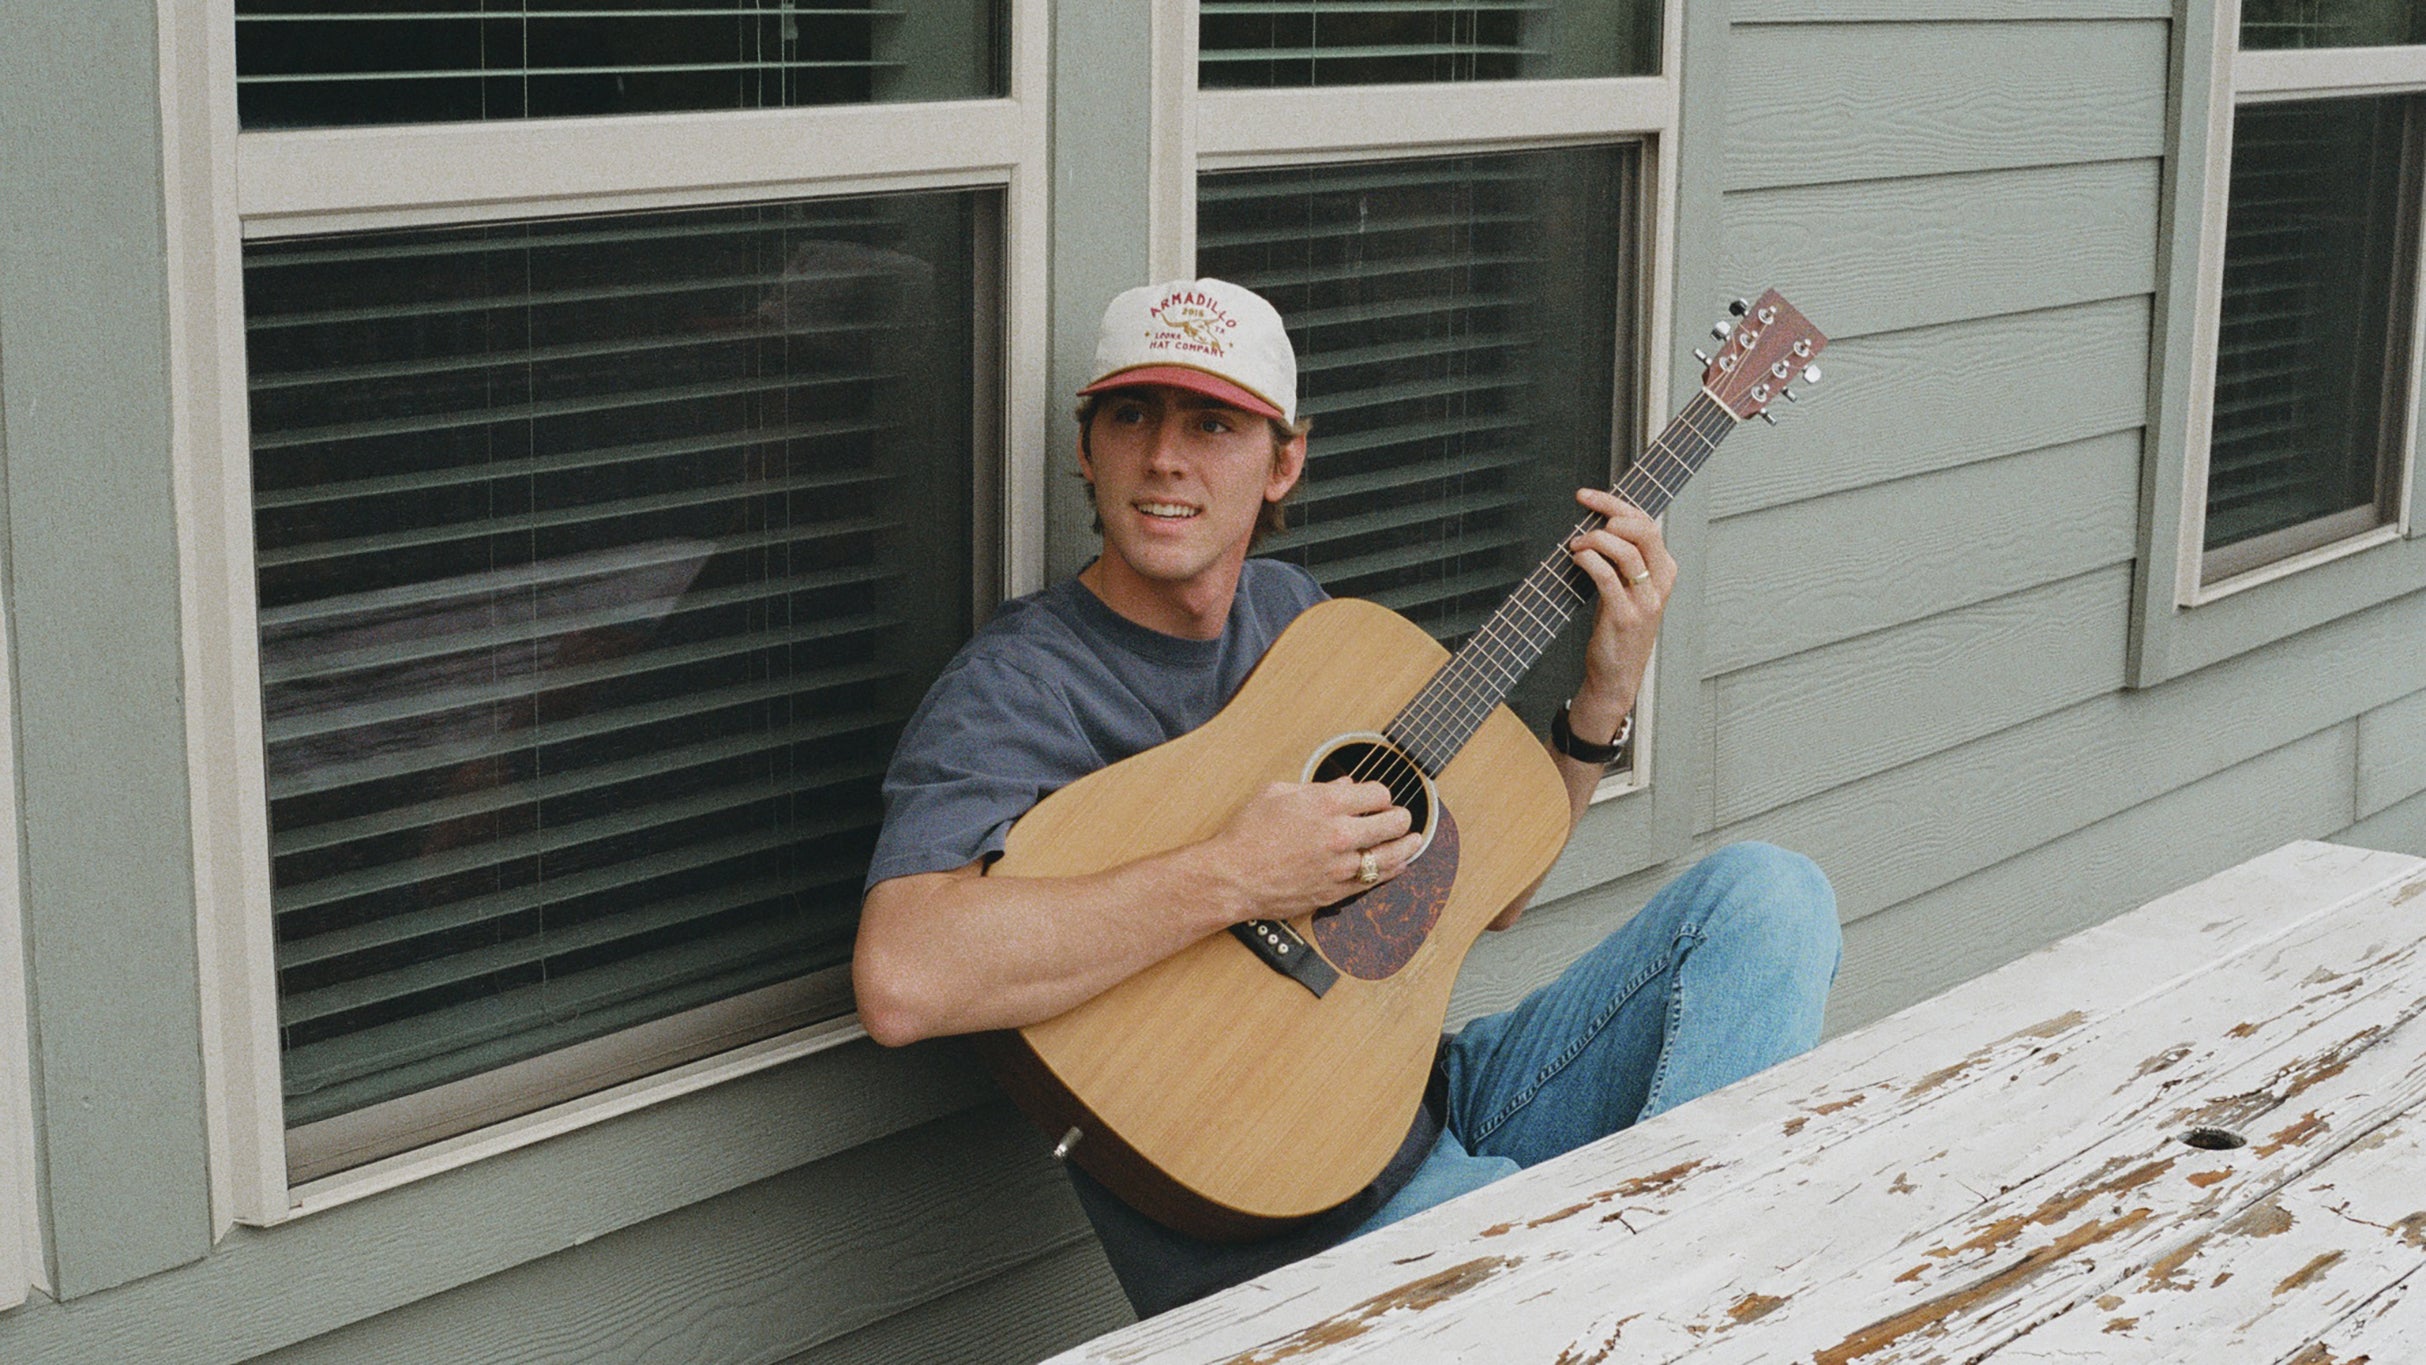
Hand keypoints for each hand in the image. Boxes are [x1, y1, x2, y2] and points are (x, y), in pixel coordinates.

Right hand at [1208, 778, 1423, 922]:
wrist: (1232, 876)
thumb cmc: (1246, 834)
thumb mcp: (1276, 793)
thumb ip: (1314, 787)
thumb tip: (1342, 786)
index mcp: (1326, 803)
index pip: (1377, 793)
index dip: (1382, 794)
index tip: (1379, 798)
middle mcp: (1339, 833)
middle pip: (1392, 822)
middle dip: (1401, 817)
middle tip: (1402, 817)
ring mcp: (1341, 865)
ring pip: (1392, 855)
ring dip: (1407, 845)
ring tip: (1414, 840)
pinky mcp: (1336, 891)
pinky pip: (1375, 881)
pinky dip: (1392, 872)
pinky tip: (1398, 865)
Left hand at [1565, 488, 1674, 728]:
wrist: (1616, 675)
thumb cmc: (1618, 628)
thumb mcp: (1627, 588)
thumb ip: (1622, 558)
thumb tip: (1597, 521)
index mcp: (1666, 570)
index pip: (1647, 524)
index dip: (1616, 504)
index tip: (1588, 496)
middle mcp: (1661, 583)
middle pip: (1642, 530)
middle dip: (1609, 512)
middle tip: (1583, 511)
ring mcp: (1645, 601)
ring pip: (1625, 551)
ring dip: (1594, 540)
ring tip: (1576, 544)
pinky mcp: (1625, 616)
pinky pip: (1607, 577)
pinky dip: (1589, 561)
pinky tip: (1577, 558)